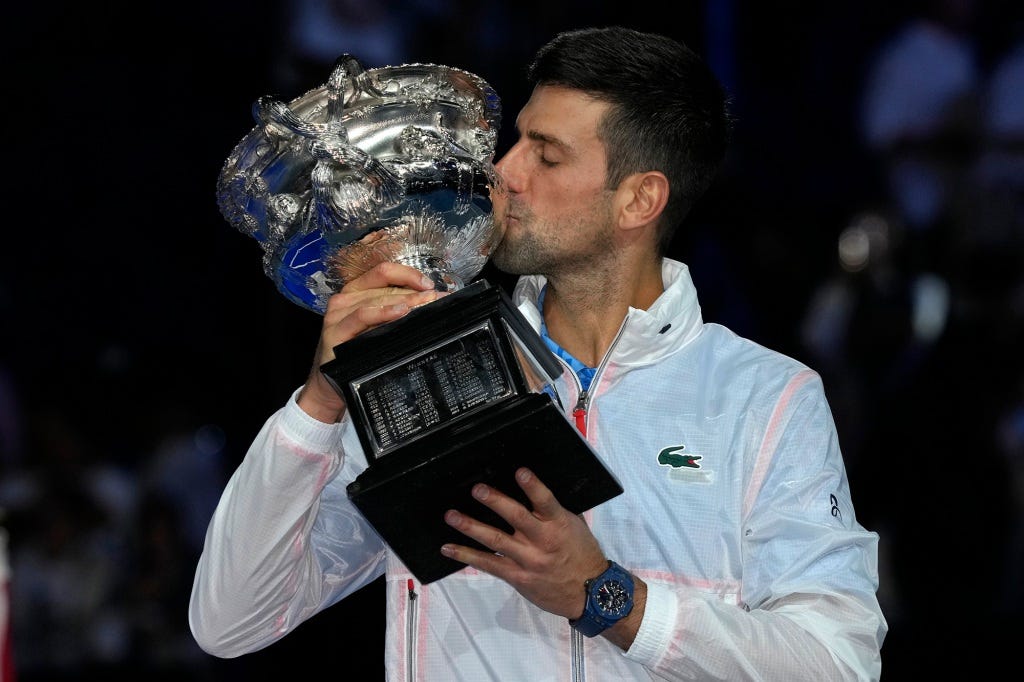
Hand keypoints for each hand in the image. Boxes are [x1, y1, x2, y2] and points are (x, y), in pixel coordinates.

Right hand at [296, 262, 444, 422]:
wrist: (330, 383)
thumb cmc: (356, 353)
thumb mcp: (377, 327)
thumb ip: (396, 311)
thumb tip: (430, 302)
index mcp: (356, 291)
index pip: (384, 272)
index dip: (409, 274)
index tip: (430, 286)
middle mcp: (345, 298)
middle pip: (385, 286)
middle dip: (415, 292)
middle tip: (437, 299)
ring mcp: (338, 314)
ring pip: (377, 298)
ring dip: (405, 301)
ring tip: (425, 305)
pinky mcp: (336, 331)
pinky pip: (363, 316)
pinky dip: (383, 312)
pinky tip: (400, 312)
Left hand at [440, 467, 608, 619]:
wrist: (591, 592)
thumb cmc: (583, 554)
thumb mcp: (576, 526)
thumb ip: (555, 510)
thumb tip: (534, 490)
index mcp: (559, 524)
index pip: (546, 501)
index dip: (533, 486)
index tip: (520, 472)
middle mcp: (542, 540)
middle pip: (516, 517)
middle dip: (495, 502)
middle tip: (477, 490)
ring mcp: (528, 560)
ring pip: (496, 541)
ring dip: (471, 527)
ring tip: (452, 516)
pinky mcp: (518, 577)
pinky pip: (489, 565)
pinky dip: (468, 556)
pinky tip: (450, 548)